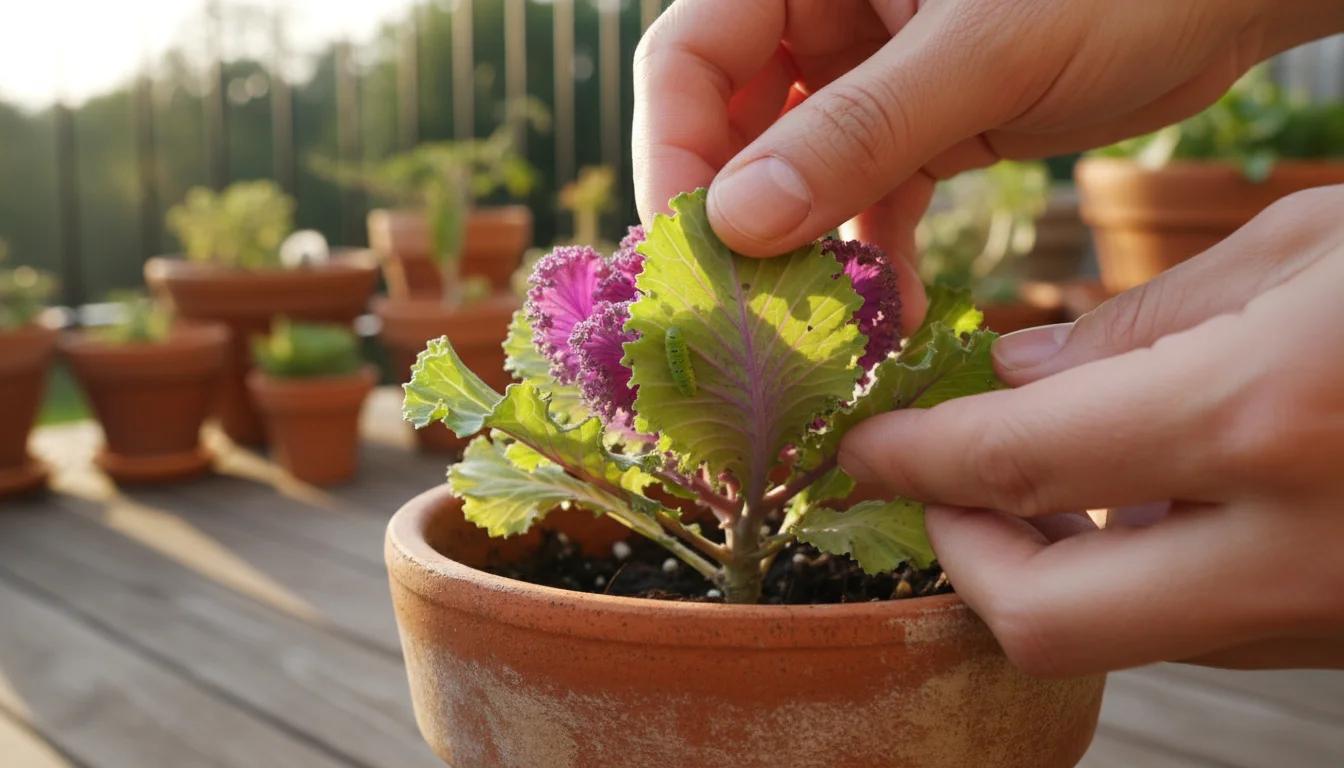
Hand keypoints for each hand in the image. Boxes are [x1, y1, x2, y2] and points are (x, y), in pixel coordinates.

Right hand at [633, 0, 1343, 326]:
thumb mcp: (984, 53)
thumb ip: (857, 132)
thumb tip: (735, 224)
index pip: (688, 58)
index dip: (673, 153)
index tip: (691, 250)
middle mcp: (825, 15)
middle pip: (730, 124)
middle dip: (740, 222)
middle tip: (749, 311)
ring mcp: (870, 74)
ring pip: (795, 174)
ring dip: (807, 253)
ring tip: (827, 328)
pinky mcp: (920, 124)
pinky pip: (866, 197)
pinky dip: (873, 254)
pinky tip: (895, 311)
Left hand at [838, 185, 1343, 676]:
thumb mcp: (1306, 249)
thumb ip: (1142, 322)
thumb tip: (1018, 376)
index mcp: (1259, 416)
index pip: (1014, 465)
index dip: (911, 458)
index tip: (860, 445)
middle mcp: (1285, 550)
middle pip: (1043, 618)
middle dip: (961, 555)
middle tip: (939, 488)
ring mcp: (1322, 614)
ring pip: (1119, 639)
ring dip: (1049, 573)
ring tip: (1038, 487)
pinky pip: (1196, 632)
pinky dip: (1135, 582)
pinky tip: (1143, 508)